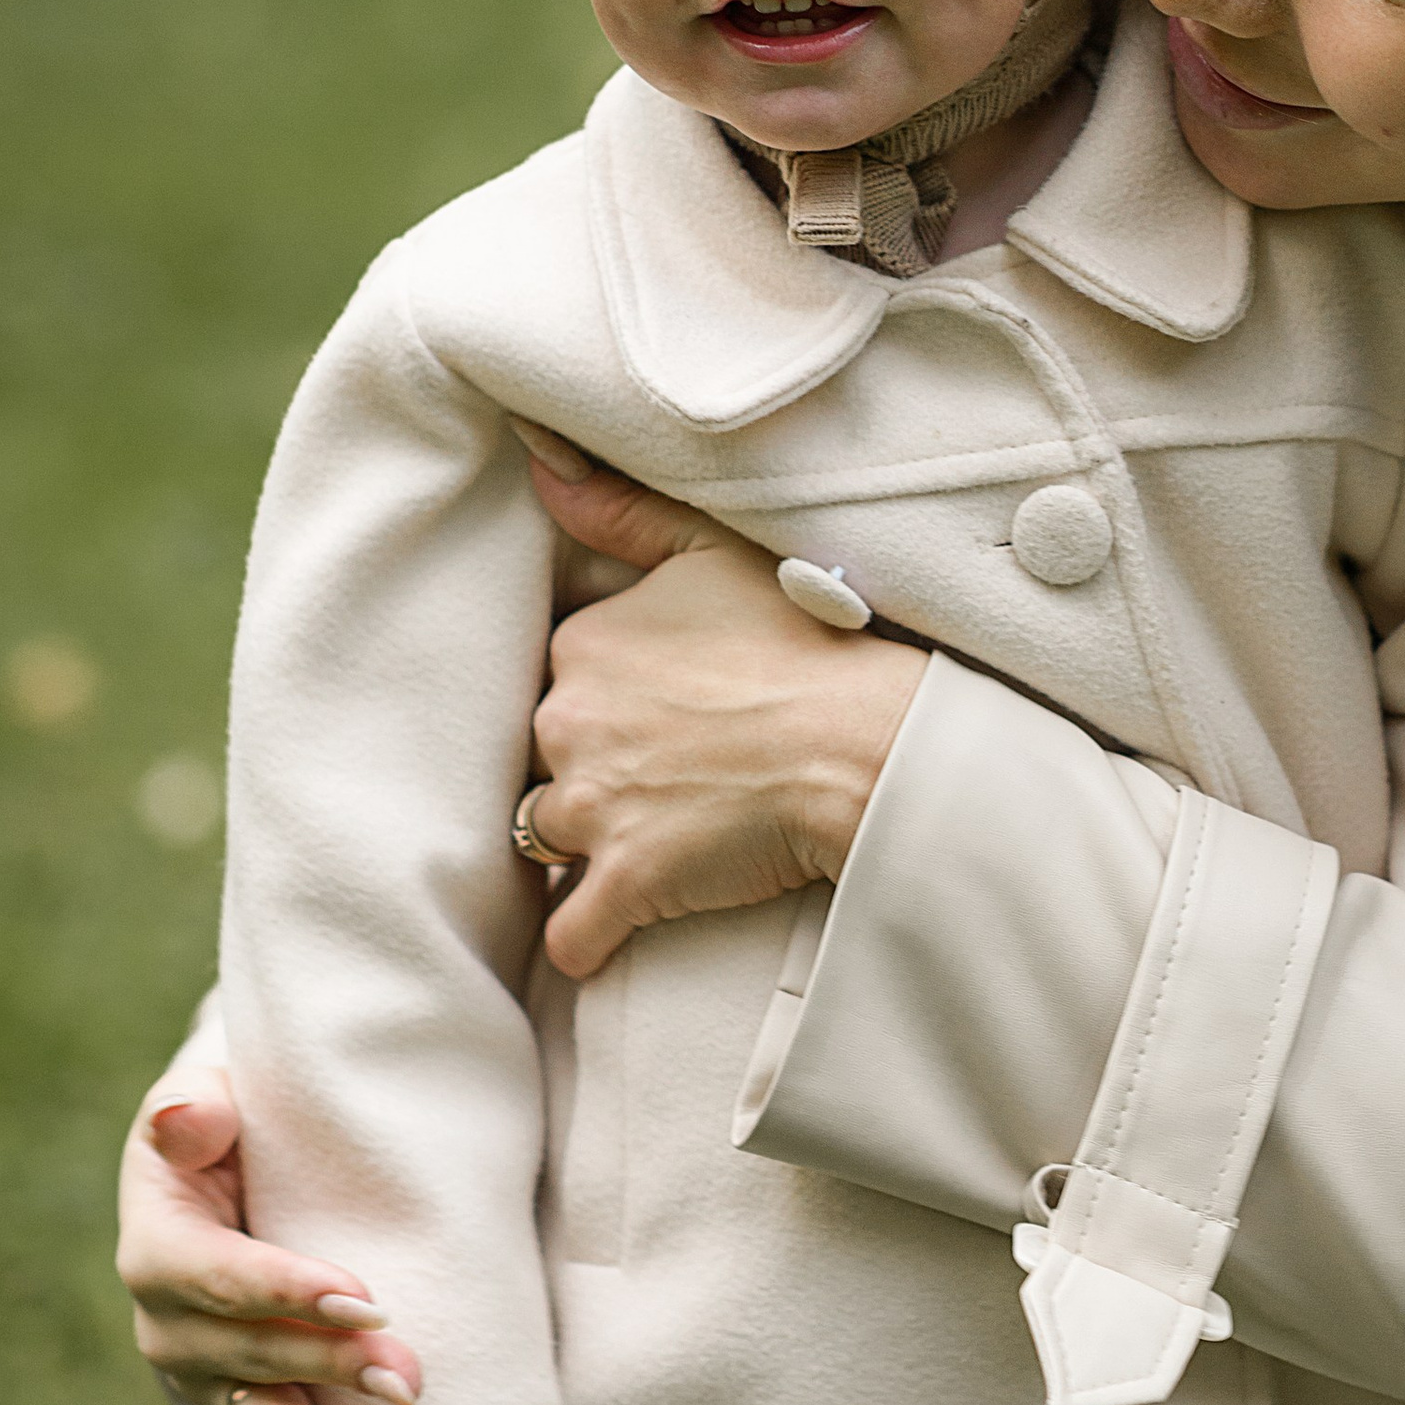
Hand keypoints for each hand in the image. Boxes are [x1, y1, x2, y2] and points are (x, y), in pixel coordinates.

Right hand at [117, 1073, 414, 1404]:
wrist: (232, 1175)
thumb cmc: (230, 1130)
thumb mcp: (207, 1102)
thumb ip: (192, 1110)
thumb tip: (188, 1117)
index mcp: (156, 1245)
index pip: (215, 1275)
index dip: (282, 1289)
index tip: (361, 1296)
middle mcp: (168, 1324)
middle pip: (248, 1355)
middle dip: (327, 1368)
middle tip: (405, 1378)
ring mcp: (204, 1377)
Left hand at [514, 440, 923, 979]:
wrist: (867, 740)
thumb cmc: (809, 639)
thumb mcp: (713, 550)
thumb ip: (617, 512)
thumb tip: (537, 466)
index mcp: (584, 643)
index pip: (561, 681)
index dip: (606, 702)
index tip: (658, 716)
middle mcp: (569, 721)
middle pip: (547, 759)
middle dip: (591, 771)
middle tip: (665, 778)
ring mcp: (592, 806)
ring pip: (546, 838)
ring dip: (585, 846)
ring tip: (646, 843)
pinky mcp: (627, 882)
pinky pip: (571, 931)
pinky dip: (586, 938)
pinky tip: (608, 935)